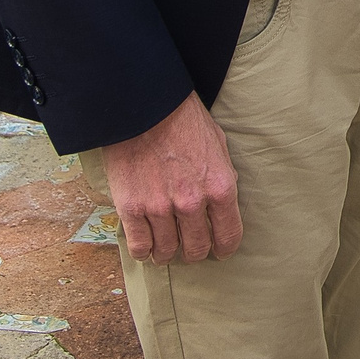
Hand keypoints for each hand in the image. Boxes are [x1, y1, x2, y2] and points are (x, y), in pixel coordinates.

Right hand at [99, 93, 241, 265]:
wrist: (143, 104)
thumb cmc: (182, 119)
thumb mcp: (217, 144)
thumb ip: (221, 178)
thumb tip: (222, 205)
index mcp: (219, 187)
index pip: (228, 237)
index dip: (224, 248)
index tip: (218, 250)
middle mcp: (192, 202)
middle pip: (197, 249)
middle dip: (194, 252)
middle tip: (188, 248)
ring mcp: (160, 207)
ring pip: (167, 252)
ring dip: (167, 254)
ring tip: (164, 249)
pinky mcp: (131, 207)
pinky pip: (139, 247)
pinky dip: (143, 251)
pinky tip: (146, 246)